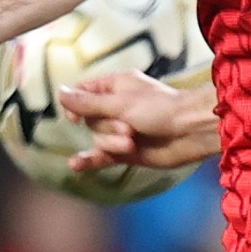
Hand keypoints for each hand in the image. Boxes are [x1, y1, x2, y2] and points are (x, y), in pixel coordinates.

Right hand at [55, 71, 218, 175]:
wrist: (190, 131)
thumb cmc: (161, 109)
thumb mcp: (120, 103)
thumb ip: (88, 103)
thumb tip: (59, 93)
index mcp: (115, 86)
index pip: (83, 93)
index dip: (76, 105)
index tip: (76, 116)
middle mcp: (116, 107)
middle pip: (90, 120)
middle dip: (106, 127)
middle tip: (129, 128)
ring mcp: (121, 130)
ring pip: (98, 139)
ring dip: (111, 143)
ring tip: (132, 142)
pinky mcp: (127, 151)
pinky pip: (102, 157)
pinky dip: (90, 160)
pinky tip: (75, 165)